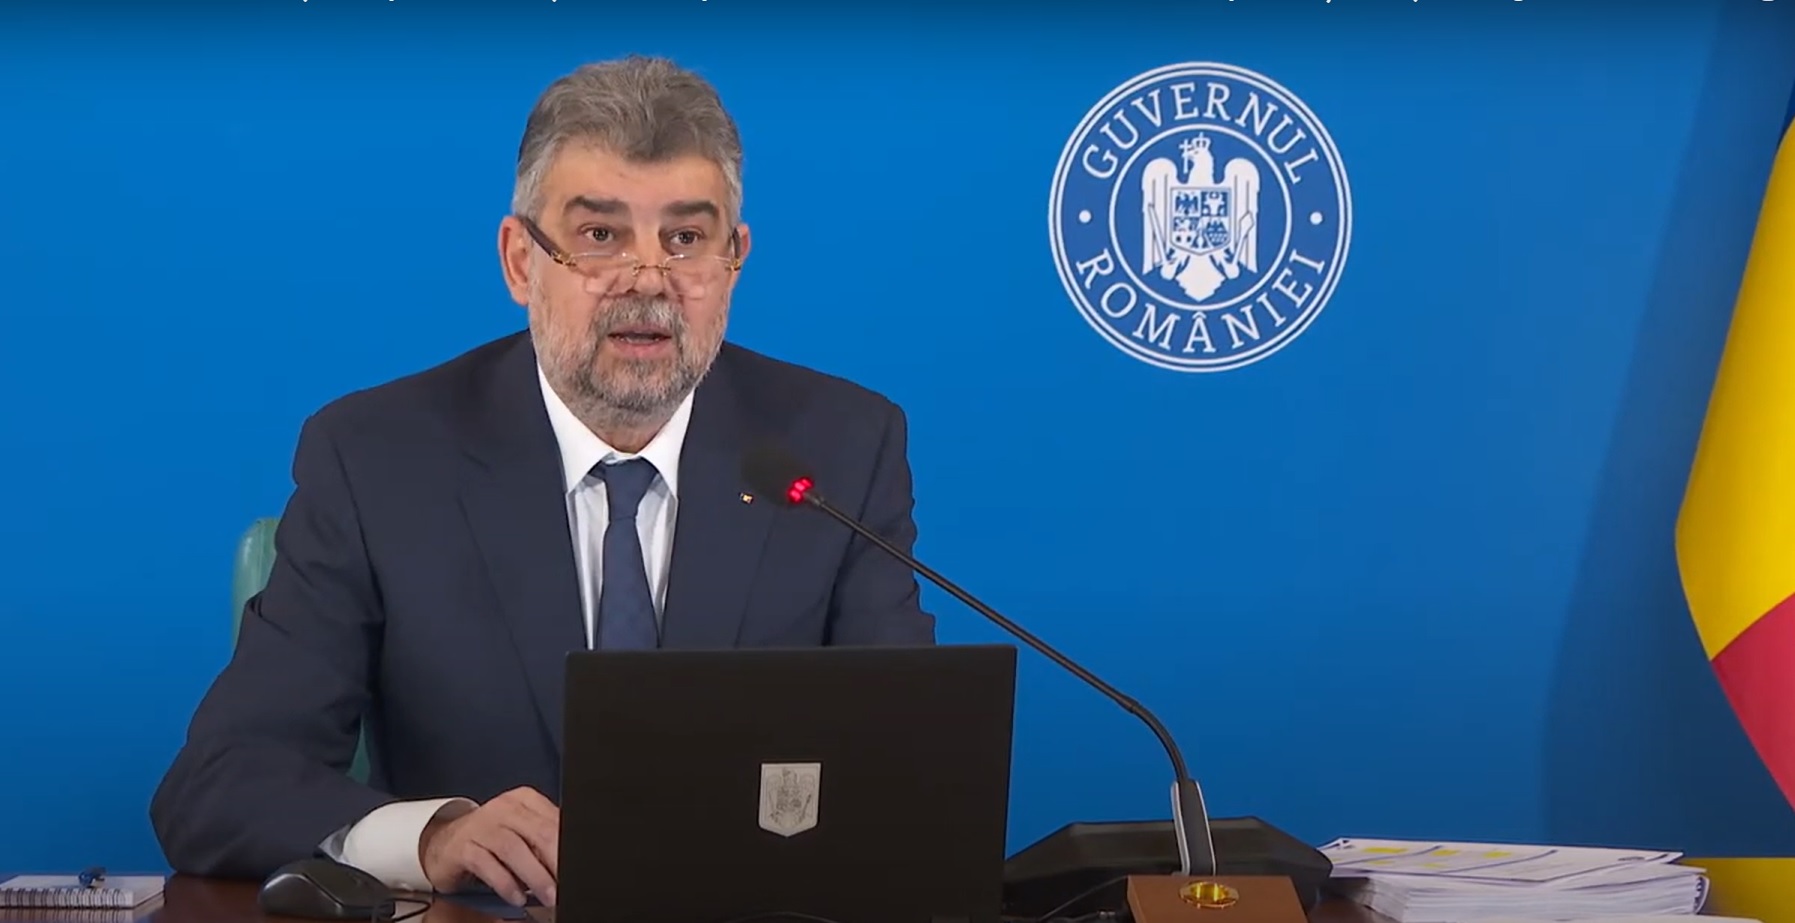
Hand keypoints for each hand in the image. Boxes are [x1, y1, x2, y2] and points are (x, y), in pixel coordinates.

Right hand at [418, 786, 559, 905]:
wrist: (444, 843)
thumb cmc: (490, 840)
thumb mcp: (521, 835)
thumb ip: (544, 844)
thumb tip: (568, 866)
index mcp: (524, 801)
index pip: (554, 823)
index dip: (568, 849)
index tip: (576, 871)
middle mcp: (503, 808)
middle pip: (539, 834)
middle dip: (556, 864)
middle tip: (565, 887)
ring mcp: (480, 825)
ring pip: (514, 849)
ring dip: (535, 876)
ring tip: (547, 897)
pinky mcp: (463, 846)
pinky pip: (487, 864)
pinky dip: (506, 883)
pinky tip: (517, 897)